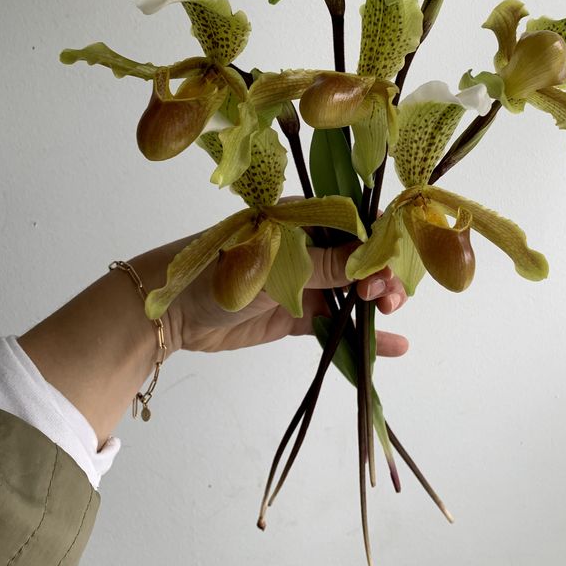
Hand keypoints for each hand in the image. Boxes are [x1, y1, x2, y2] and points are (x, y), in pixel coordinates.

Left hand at [140, 237, 408, 357]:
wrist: (173, 313)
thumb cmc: (220, 272)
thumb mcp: (277, 266)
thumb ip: (325, 265)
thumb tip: (372, 258)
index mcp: (300, 221)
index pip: (350, 227)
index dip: (376, 244)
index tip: (390, 265)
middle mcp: (306, 248)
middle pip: (356, 260)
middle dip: (379, 275)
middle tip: (388, 297)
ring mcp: (302, 283)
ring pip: (350, 292)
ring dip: (375, 301)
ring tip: (391, 314)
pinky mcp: (295, 315)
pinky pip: (335, 322)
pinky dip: (361, 332)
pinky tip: (392, 345)